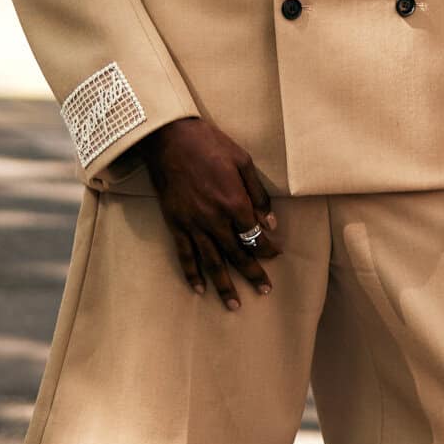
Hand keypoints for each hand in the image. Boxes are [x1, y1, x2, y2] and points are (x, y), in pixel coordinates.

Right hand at [141, 117, 279, 310]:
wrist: (169, 138)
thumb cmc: (209, 144)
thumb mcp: (242, 161)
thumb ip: (257, 194)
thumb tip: (271, 221)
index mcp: (234, 202)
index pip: (255, 235)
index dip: (267, 248)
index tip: (275, 255)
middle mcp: (215, 219)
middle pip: (237, 253)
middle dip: (253, 273)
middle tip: (265, 290)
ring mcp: (193, 224)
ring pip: (212, 261)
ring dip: (224, 285)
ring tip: (235, 305)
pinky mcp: (175, 224)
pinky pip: (185, 254)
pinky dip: (192, 273)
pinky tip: (199, 289)